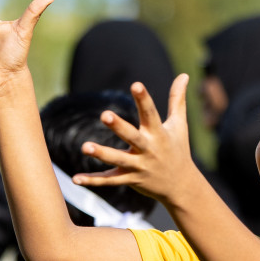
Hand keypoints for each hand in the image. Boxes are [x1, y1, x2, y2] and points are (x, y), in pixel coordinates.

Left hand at [75, 76, 200, 205]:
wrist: (181, 186)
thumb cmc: (177, 150)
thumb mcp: (179, 125)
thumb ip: (177, 100)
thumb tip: (184, 74)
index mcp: (159, 133)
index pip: (151, 113)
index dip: (143, 99)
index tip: (136, 84)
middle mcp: (148, 149)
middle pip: (132, 136)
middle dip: (119, 126)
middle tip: (104, 114)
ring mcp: (138, 166)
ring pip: (118, 160)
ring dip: (102, 154)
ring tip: (84, 147)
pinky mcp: (130, 179)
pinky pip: (109, 180)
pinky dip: (93, 181)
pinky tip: (75, 178)